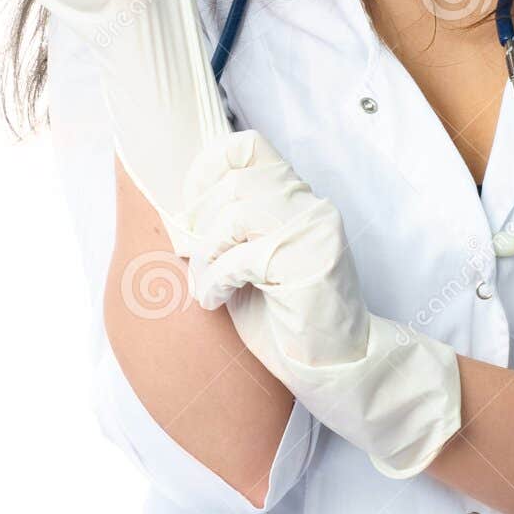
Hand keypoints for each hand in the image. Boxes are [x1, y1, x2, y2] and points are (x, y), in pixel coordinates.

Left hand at [181, 129, 463, 476]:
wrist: (337, 367)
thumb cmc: (284, 319)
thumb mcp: (246, 262)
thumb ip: (225, 230)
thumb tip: (176, 213)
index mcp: (297, 198)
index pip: (249, 146)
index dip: (207, 168)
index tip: (189, 207)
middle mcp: (310, 207)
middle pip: (235, 181)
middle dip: (200, 221)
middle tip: (194, 260)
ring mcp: (314, 232)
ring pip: (237, 211)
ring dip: (205, 253)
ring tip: (206, 287)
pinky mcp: (311, 264)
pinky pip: (243, 256)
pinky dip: (216, 278)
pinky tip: (215, 300)